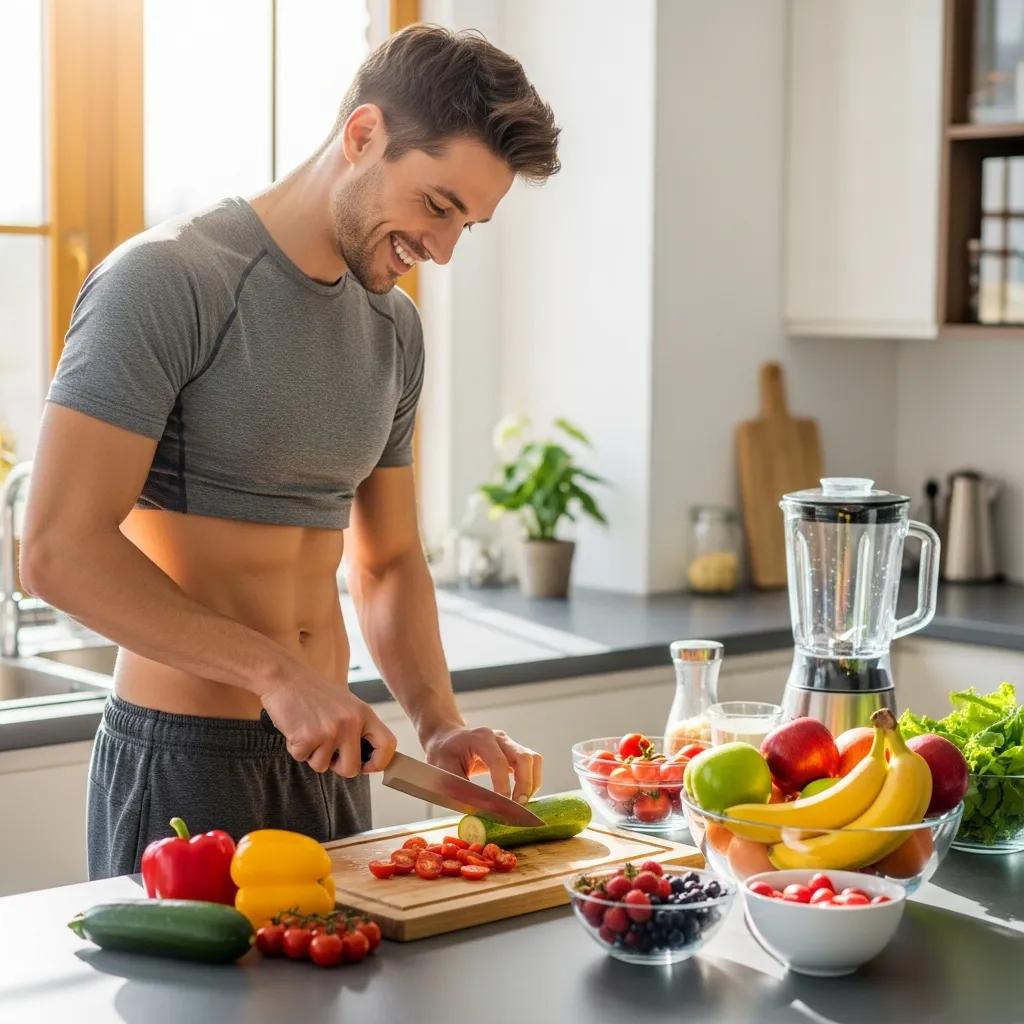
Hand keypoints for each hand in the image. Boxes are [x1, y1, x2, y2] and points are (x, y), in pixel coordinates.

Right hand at [261, 661, 395, 778]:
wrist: (284, 676)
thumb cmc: (313, 691)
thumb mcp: (345, 704)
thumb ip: (357, 727)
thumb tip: (366, 758)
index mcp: (364, 713)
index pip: (387, 745)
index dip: (379, 762)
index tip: (367, 766)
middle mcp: (351, 722)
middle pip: (352, 769)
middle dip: (337, 767)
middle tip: (326, 751)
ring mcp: (330, 730)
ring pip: (323, 766)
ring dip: (312, 754)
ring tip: (308, 729)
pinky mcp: (307, 737)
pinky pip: (302, 758)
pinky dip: (296, 748)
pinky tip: (296, 727)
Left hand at [424, 725, 542, 803]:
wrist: (446, 738)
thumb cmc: (442, 754)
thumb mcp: (443, 771)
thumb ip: (461, 790)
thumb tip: (480, 811)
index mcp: (480, 738)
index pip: (499, 761)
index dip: (503, 784)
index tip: (503, 805)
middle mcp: (499, 738)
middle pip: (524, 757)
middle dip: (525, 784)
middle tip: (518, 806)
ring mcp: (509, 743)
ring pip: (533, 760)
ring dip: (532, 783)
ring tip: (522, 802)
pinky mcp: (513, 752)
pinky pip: (531, 765)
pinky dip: (531, 781)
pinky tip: (521, 796)